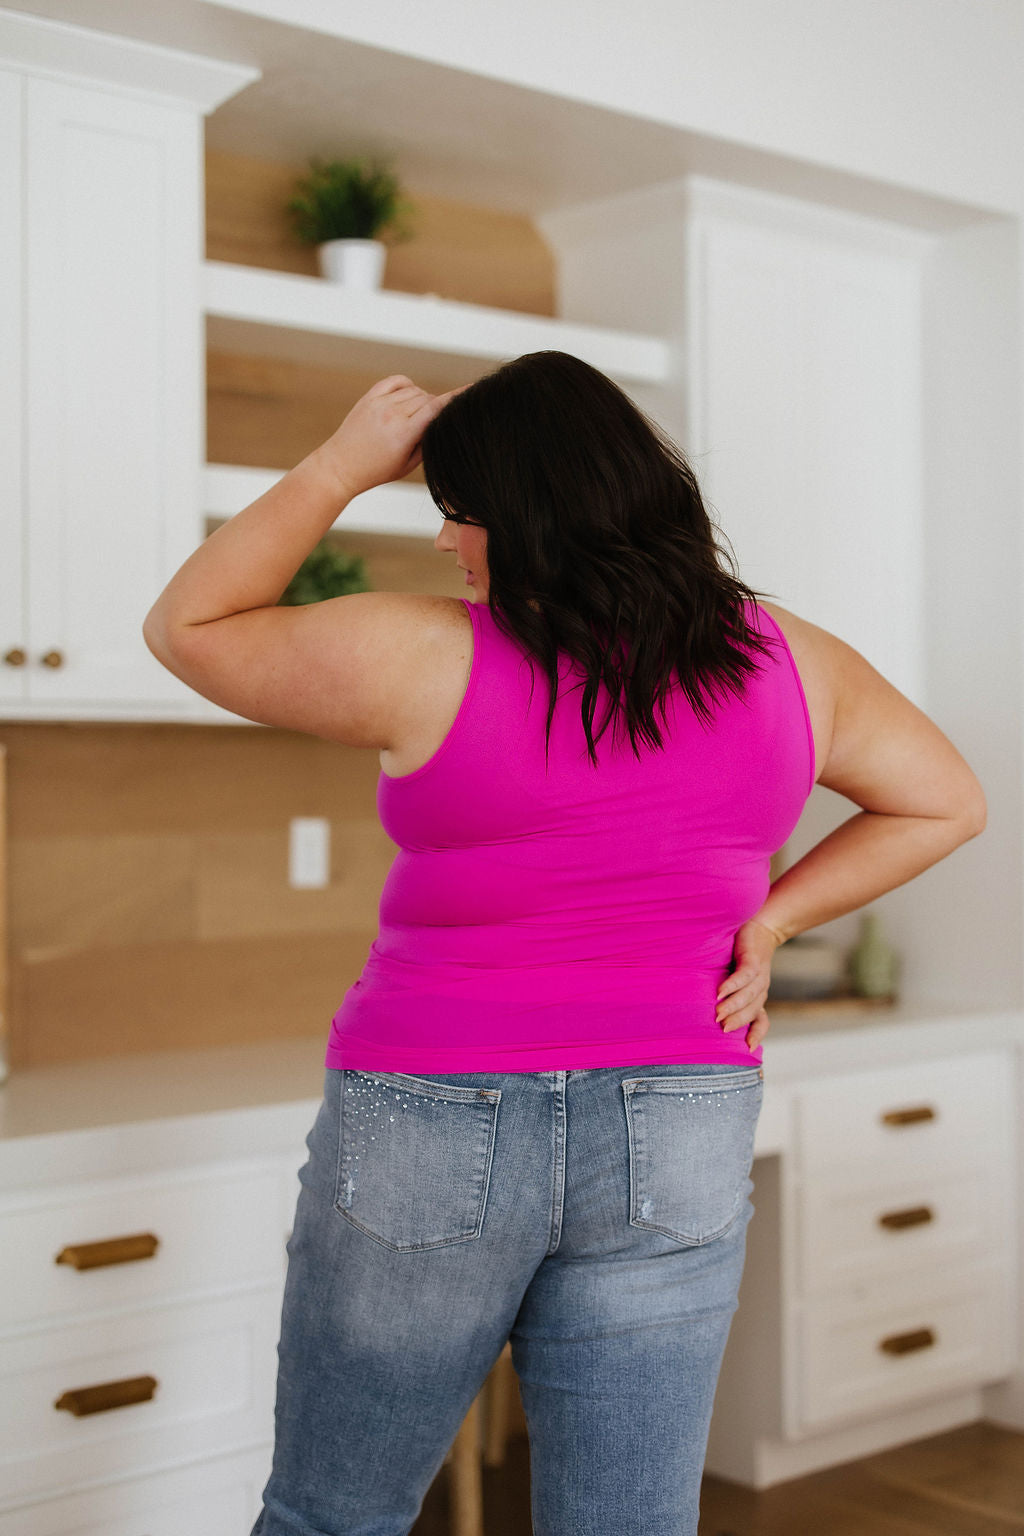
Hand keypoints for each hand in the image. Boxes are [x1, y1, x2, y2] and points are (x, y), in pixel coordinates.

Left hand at [315, 375, 468, 498]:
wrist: (341, 466)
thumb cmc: (377, 470)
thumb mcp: (409, 463)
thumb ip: (428, 440)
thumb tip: (443, 420)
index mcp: (404, 434)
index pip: (437, 408)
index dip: (457, 397)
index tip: (472, 388)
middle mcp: (392, 415)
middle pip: (427, 398)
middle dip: (434, 408)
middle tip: (427, 426)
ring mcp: (379, 403)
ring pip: (414, 390)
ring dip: (421, 399)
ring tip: (413, 418)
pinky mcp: (370, 397)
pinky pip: (397, 380)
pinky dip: (407, 385)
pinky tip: (406, 398)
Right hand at [716, 918, 786, 1050]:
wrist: (760, 927)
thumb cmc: (741, 956)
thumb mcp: (736, 979)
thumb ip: (726, 995)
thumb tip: (705, 1011)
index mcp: (756, 998)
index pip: (761, 1021)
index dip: (756, 1034)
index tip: (748, 1049)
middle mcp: (760, 990)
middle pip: (752, 1011)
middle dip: (737, 1021)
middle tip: (721, 1029)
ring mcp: (759, 976)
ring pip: (749, 996)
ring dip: (733, 1006)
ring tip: (718, 1013)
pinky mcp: (753, 960)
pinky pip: (745, 976)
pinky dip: (733, 985)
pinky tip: (720, 991)